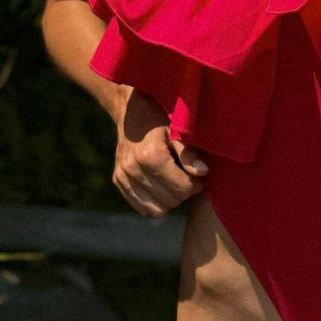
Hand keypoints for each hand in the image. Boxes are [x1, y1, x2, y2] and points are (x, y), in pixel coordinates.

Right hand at [112, 88, 208, 216]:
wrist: (131, 110)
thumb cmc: (159, 118)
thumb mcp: (177, 130)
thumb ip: (188, 153)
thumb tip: (203, 173)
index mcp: (151, 156)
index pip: (181, 188)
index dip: (195, 185)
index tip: (199, 176)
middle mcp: (134, 169)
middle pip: (170, 201)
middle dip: (184, 193)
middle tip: (189, 179)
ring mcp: (123, 176)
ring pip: (156, 209)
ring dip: (170, 200)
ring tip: (175, 183)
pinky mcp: (117, 181)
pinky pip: (141, 207)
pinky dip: (154, 203)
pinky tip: (162, 187)